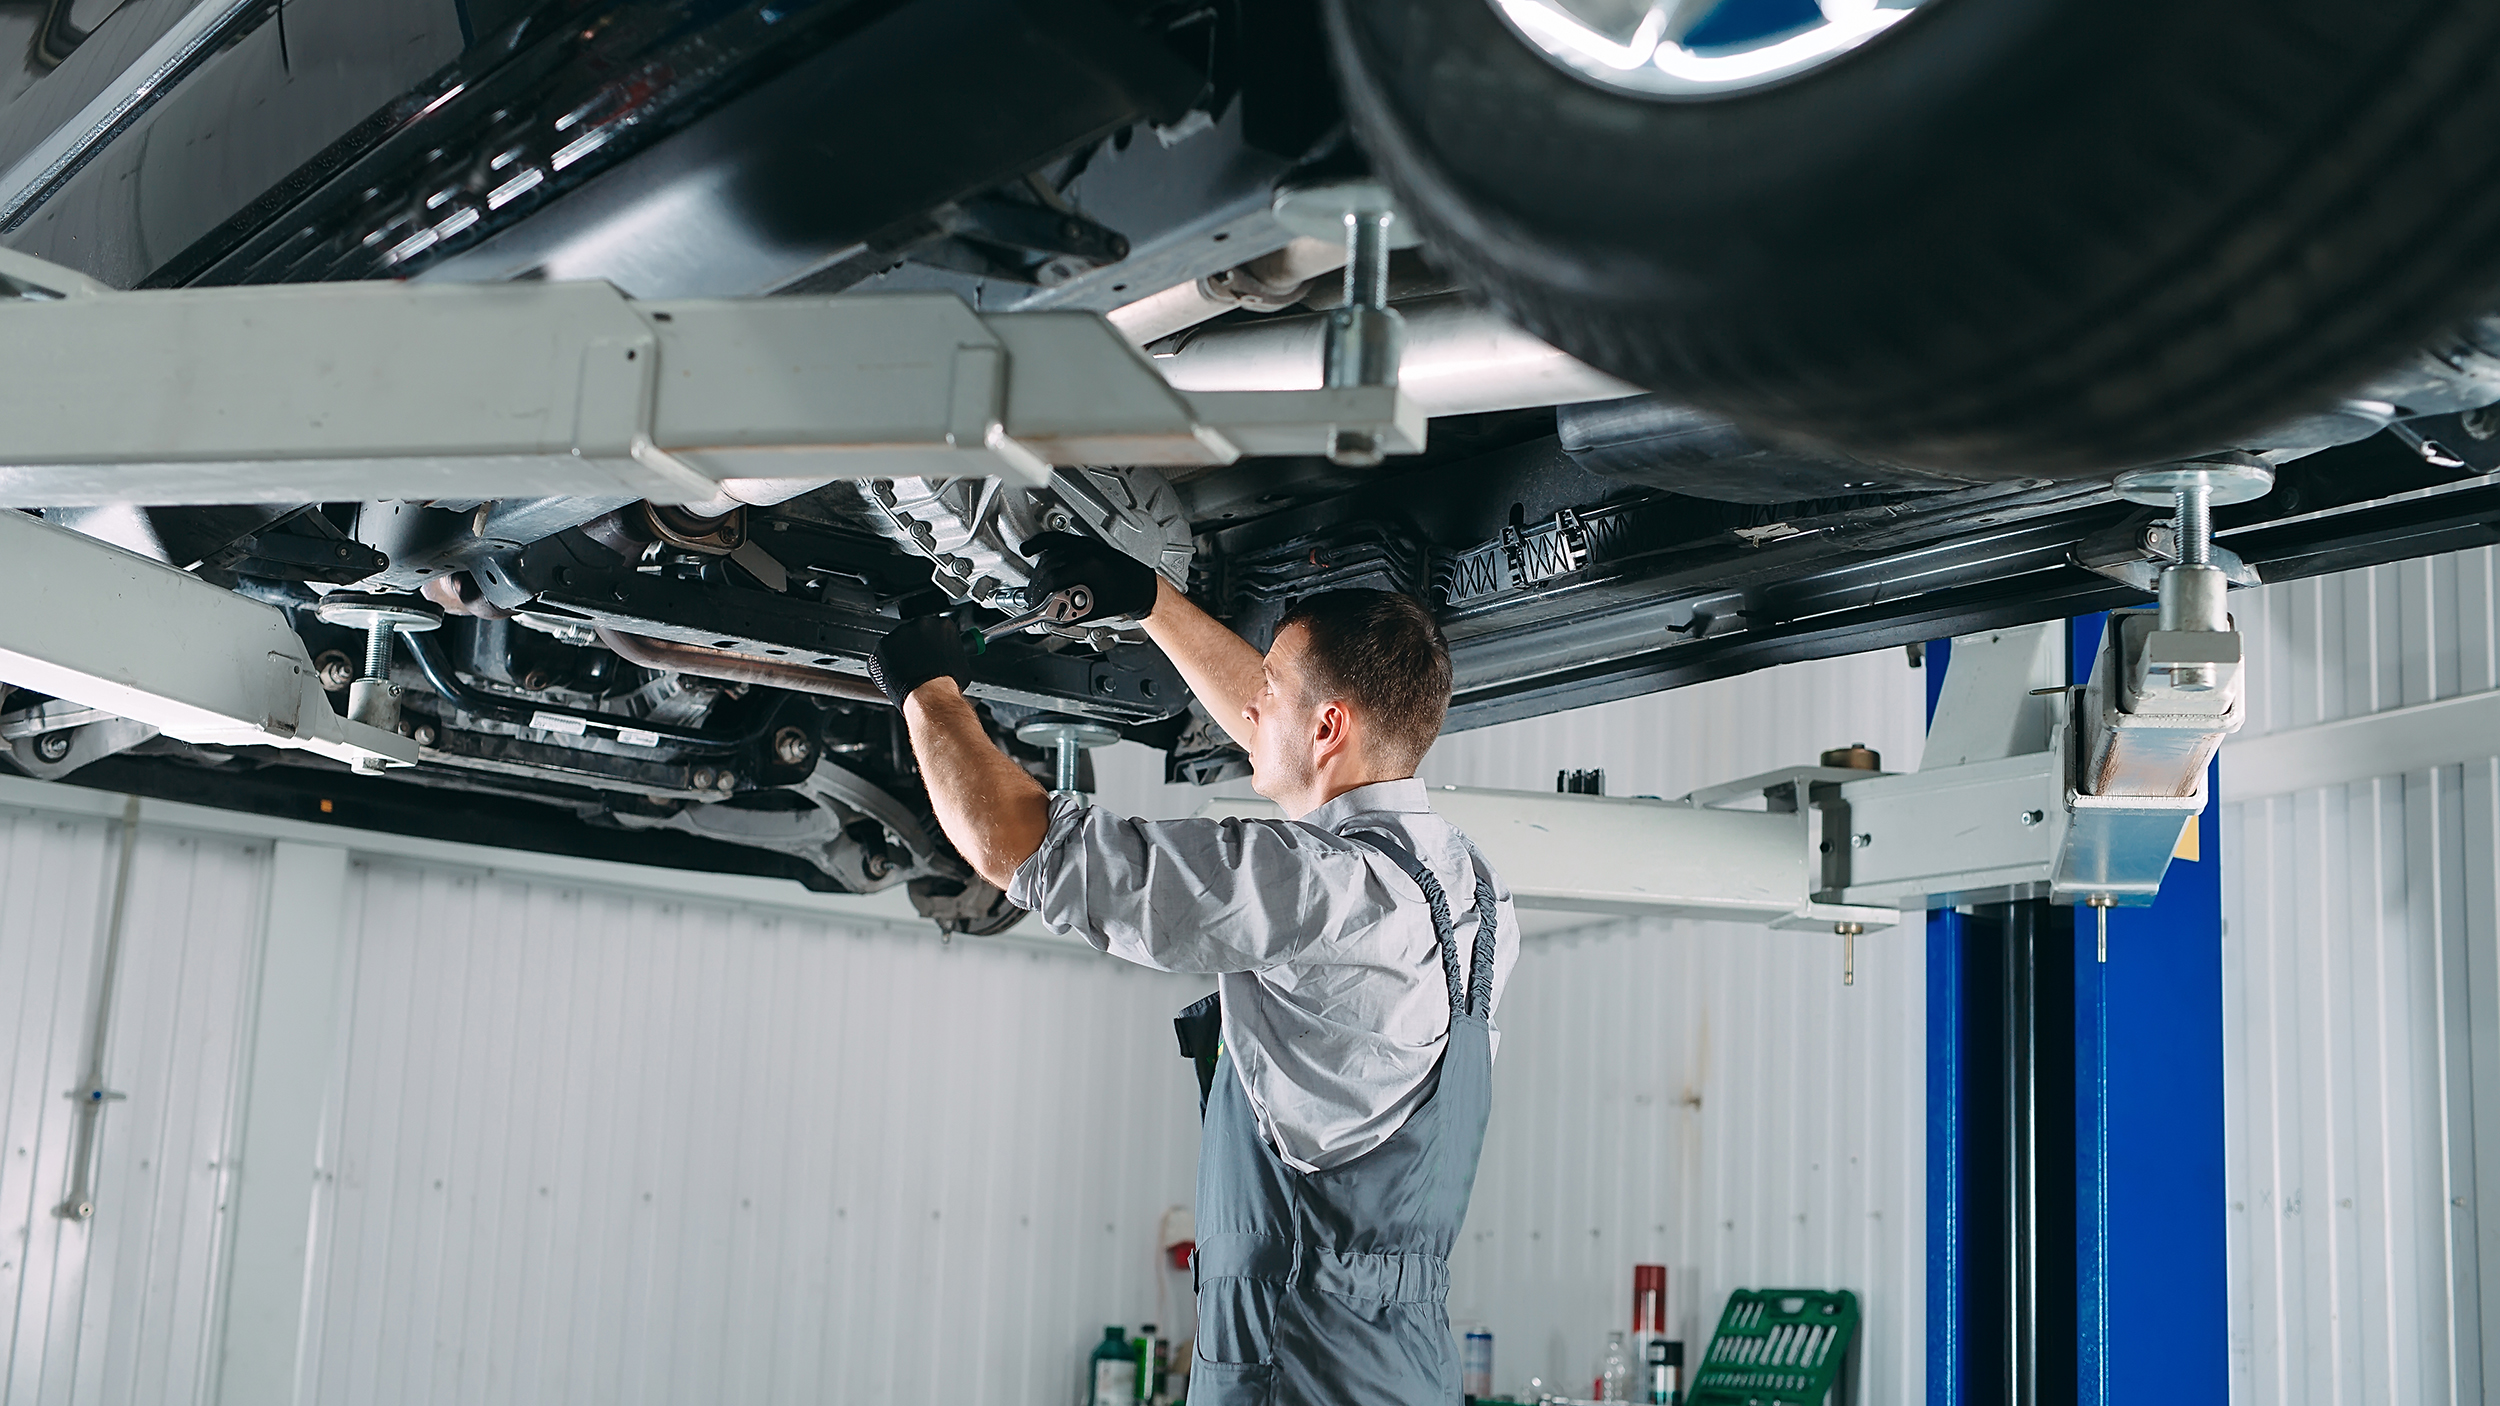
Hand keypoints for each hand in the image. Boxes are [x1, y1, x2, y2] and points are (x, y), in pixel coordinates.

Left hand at [869, 615, 969, 707]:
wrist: (930, 694)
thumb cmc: (946, 682)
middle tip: (919, 662)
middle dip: (916, 644)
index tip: (930, 651)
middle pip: (916, 631)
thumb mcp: (961, 663)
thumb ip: (953, 653)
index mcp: (942, 625)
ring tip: (908, 669)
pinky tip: (897, 672)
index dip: (931, 642)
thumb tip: (950, 657)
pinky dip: (888, 661)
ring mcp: (901, 632)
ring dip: (901, 652)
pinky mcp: (884, 643)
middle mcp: (921, 623)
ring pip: (899, 640)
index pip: (935, 628)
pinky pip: (885, 651)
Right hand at [1022, 531, 1159, 621]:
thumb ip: (1069, 613)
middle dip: (1036, 584)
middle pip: (1048, 566)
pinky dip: (1041, 544)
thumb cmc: (1124, 596)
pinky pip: (1056, 539)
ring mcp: (1084, 544)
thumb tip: (1048, 615)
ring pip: (1049, 553)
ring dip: (1038, 570)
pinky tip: (1029, 549)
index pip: (1053, 578)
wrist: (1139, 585)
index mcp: (1089, 567)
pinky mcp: (1083, 543)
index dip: (1039, 593)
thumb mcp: (1095, 609)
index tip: (1035, 603)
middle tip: (1033, 598)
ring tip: (1034, 586)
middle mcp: (1085, 551)